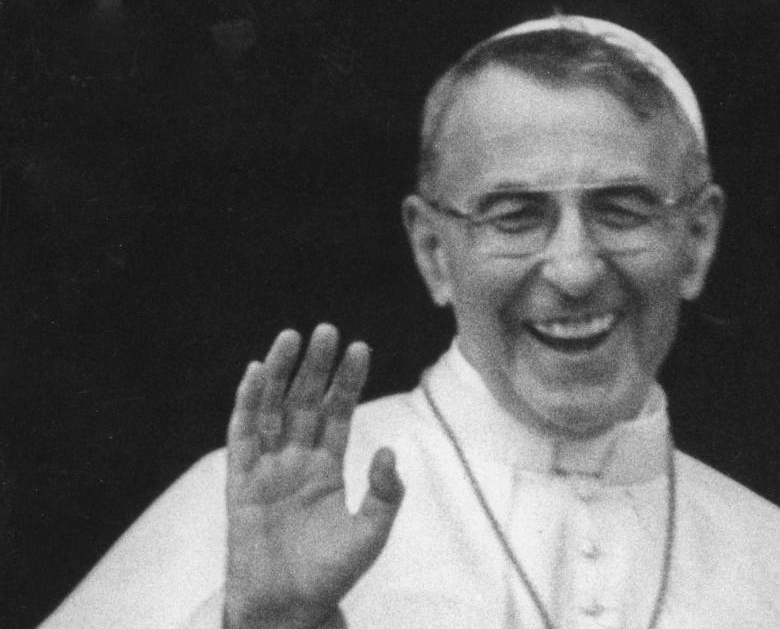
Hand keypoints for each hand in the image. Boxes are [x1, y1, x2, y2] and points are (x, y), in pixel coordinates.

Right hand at [224, 324, 403, 628]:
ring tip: (291, 337)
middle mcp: (296, 461)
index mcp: (327, 468)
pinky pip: (242, 438)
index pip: (338, 413)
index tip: (361, 347)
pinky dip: (246, 405)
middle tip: (326, 329)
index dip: (348, 381)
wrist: (290, 609)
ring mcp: (267, 470)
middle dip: (315, 367)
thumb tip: (388, 449)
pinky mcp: (240, 485)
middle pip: (305, 402)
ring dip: (279, 374)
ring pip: (272, 411)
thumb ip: (384, 493)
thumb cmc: (331, 574)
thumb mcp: (370, 533)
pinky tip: (254, 374)